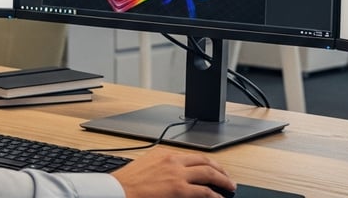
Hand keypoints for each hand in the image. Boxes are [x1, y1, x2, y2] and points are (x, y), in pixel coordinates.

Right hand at [111, 147, 235, 197]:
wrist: (117, 192)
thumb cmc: (127, 183)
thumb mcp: (146, 168)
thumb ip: (162, 168)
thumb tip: (173, 176)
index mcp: (164, 154)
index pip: (192, 156)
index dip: (206, 162)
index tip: (212, 167)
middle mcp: (173, 160)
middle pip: (204, 160)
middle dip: (219, 168)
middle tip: (226, 176)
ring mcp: (177, 174)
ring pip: (209, 173)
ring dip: (223, 179)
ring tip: (230, 186)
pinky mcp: (179, 189)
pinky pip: (204, 191)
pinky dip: (215, 195)